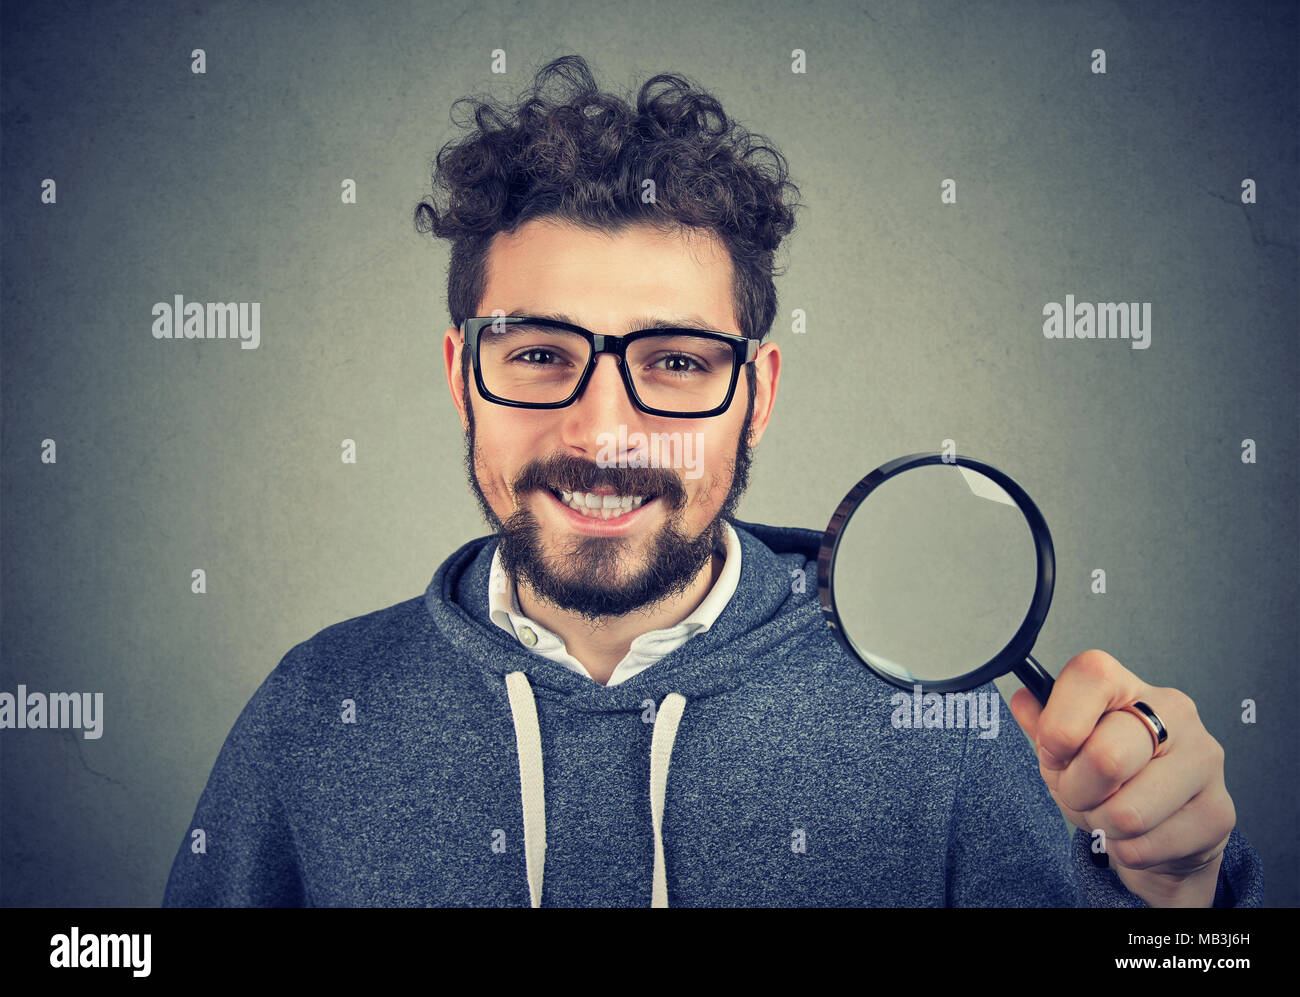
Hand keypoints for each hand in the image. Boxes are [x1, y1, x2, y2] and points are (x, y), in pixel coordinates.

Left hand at [1009, 649, 1234, 906]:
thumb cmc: (1108, 780)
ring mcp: (1204, 760)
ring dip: (1102, 824)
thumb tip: (1023, 701)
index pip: (1091, 675)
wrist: (1162, 830)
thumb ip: (1042, 725)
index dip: (1060, 722)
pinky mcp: (1219, 811)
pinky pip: (1145, 846)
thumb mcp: (1067, 749)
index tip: (1054, 750)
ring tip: (1109, 813)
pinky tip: (1138, 835)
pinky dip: (1126, 851)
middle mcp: (1175, 713)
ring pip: (1127, 812)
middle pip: (1106, 756)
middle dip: (1076, 790)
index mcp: (1129, 687)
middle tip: (1081, 793)